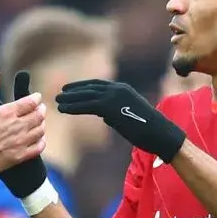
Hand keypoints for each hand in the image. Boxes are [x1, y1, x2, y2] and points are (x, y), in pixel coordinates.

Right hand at [0, 70, 46, 173]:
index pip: (30, 102)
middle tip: (40, 108)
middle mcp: (17, 126)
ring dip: (42, 124)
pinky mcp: (19, 156)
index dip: (36, 98)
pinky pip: (38, 148)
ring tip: (39, 122)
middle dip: (41, 110)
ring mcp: (20, 142)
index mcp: (7, 112)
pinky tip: (38, 139)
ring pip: (40, 130)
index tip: (36, 97)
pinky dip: (41, 141)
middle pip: (39, 115)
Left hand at [55, 79, 185, 161]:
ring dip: (70, 99)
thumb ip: (115, 112)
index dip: (82, 86)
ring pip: (86, 96)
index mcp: (122, 89)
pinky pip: (87, 106)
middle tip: (59, 94)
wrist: (159, 133)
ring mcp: (114, 96)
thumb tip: (104, 116)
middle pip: (89, 88)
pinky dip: (73, 107)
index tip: (69, 89)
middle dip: (73, 91)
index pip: (97, 84)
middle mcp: (117, 89)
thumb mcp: (128, 116)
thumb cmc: (147, 129)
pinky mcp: (110, 107)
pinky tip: (63, 110)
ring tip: (57, 102)